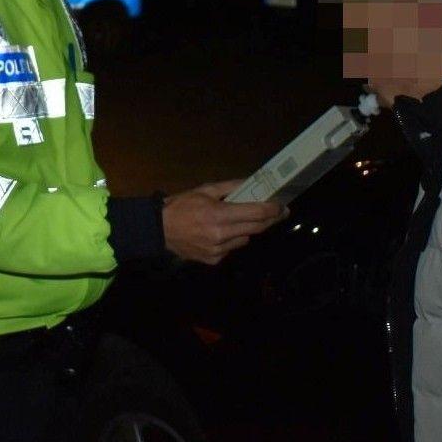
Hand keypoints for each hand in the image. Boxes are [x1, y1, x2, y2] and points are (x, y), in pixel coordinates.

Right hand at [161, 180, 286, 264]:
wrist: (158, 230)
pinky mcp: (213, 260)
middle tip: (279, 212)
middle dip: (270, 220)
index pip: (256, 213)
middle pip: (257, 228)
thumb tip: (252, 181)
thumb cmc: (181, 205)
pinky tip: (220, 233)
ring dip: (247, 229)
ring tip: (239, 220)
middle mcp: (221, 235)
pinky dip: (231, 240)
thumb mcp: (205, 189)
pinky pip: (231, 248)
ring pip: (245, 239)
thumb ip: (231, 186)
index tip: (283, 206)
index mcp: (219, 214)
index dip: (273, 210)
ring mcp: (218, 250)